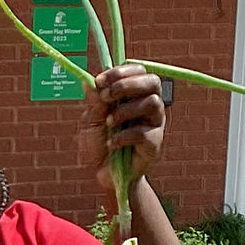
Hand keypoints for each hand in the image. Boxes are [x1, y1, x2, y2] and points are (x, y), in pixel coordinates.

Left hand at [80, 63, 165, 189]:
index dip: (120, 72)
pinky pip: (144, 132)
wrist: (104, 173)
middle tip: (107, 96)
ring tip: (109, 123)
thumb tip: (89, 82)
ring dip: (126, 110)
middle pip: (152, 81)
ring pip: (152, 103)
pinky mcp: (155, 142)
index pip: (137, 71)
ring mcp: (154, 122)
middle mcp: (147, 104)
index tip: (100, 81)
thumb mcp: (90, 121)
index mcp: (133, 95)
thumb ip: (94, 102)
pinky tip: (112, 143)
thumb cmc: (99, 143)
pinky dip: (124, 136)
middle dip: (128, 84)